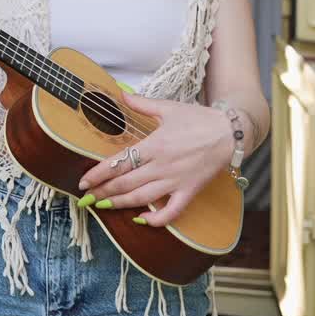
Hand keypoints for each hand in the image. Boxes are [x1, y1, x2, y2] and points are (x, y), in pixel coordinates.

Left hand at [78, 92, 233, 226]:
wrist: (230, 132)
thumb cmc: (199, 119)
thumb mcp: (169, 107)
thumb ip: (142, 104)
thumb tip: (122, 95)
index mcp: (154, 145)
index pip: (119, 162)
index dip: (98, 174)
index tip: (84, 181)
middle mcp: (161, 166)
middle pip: (125, 183)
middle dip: (103, 192)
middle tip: (87, 198)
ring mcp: (175, 181)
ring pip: (141, 198)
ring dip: (119, 204)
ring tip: (103, 207)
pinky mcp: (189, 191)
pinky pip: (171, 212)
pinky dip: (155, 219)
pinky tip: (142, 220)